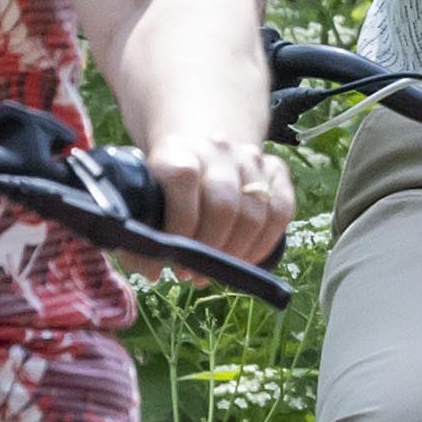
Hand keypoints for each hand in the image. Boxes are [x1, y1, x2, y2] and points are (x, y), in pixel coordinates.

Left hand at [142, 128, 298, 267]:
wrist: (197, 155)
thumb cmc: (166, 191)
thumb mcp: (144, 203)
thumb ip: (140, 238)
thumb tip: (151, 272)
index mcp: (177, 150)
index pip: (183, 178)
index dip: (180, 221)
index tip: (172, 256)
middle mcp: (217, 148)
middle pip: (224, 203)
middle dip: (209, 248)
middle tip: (193, 273)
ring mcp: (250, 158)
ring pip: (254, 212)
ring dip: (236, 253)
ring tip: (216, 271)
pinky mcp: (275, 170)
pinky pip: (281, 211)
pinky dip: (264, 244)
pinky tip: (245, 261)